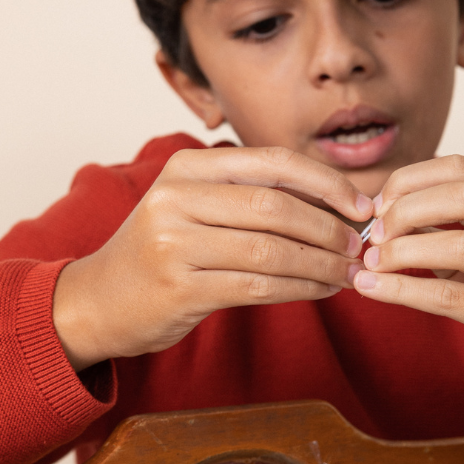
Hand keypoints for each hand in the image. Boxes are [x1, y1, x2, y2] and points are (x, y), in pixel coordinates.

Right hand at [53, 146, 373, 370]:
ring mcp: (174, 243)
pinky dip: (301, 289)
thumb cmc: (166, 250)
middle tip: (360, 248)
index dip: (327, 182)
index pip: (274, 163)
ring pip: (272, 251)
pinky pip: (259, 287)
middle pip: (276, 208)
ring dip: (322, 264)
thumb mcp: (199, 205)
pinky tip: (323, 290)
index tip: (363, 206)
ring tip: (349, 273)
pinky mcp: (180, 288)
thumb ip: (255, 195)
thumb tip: (340, 202)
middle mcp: (177, 199)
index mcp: (187, 167)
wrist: (99, 300)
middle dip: (330, 229)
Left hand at [353, 155, 463, 406]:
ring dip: (401, 251)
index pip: (462, 169)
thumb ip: (446, 224)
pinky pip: (450, 297)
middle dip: (406, 210)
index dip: (410, 180)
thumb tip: (384, 207)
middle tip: (376, 234)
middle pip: (463, 197)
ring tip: (372, 263)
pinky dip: (403, 289)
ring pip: (459, 245)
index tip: (379, 205)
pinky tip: (372, 289)